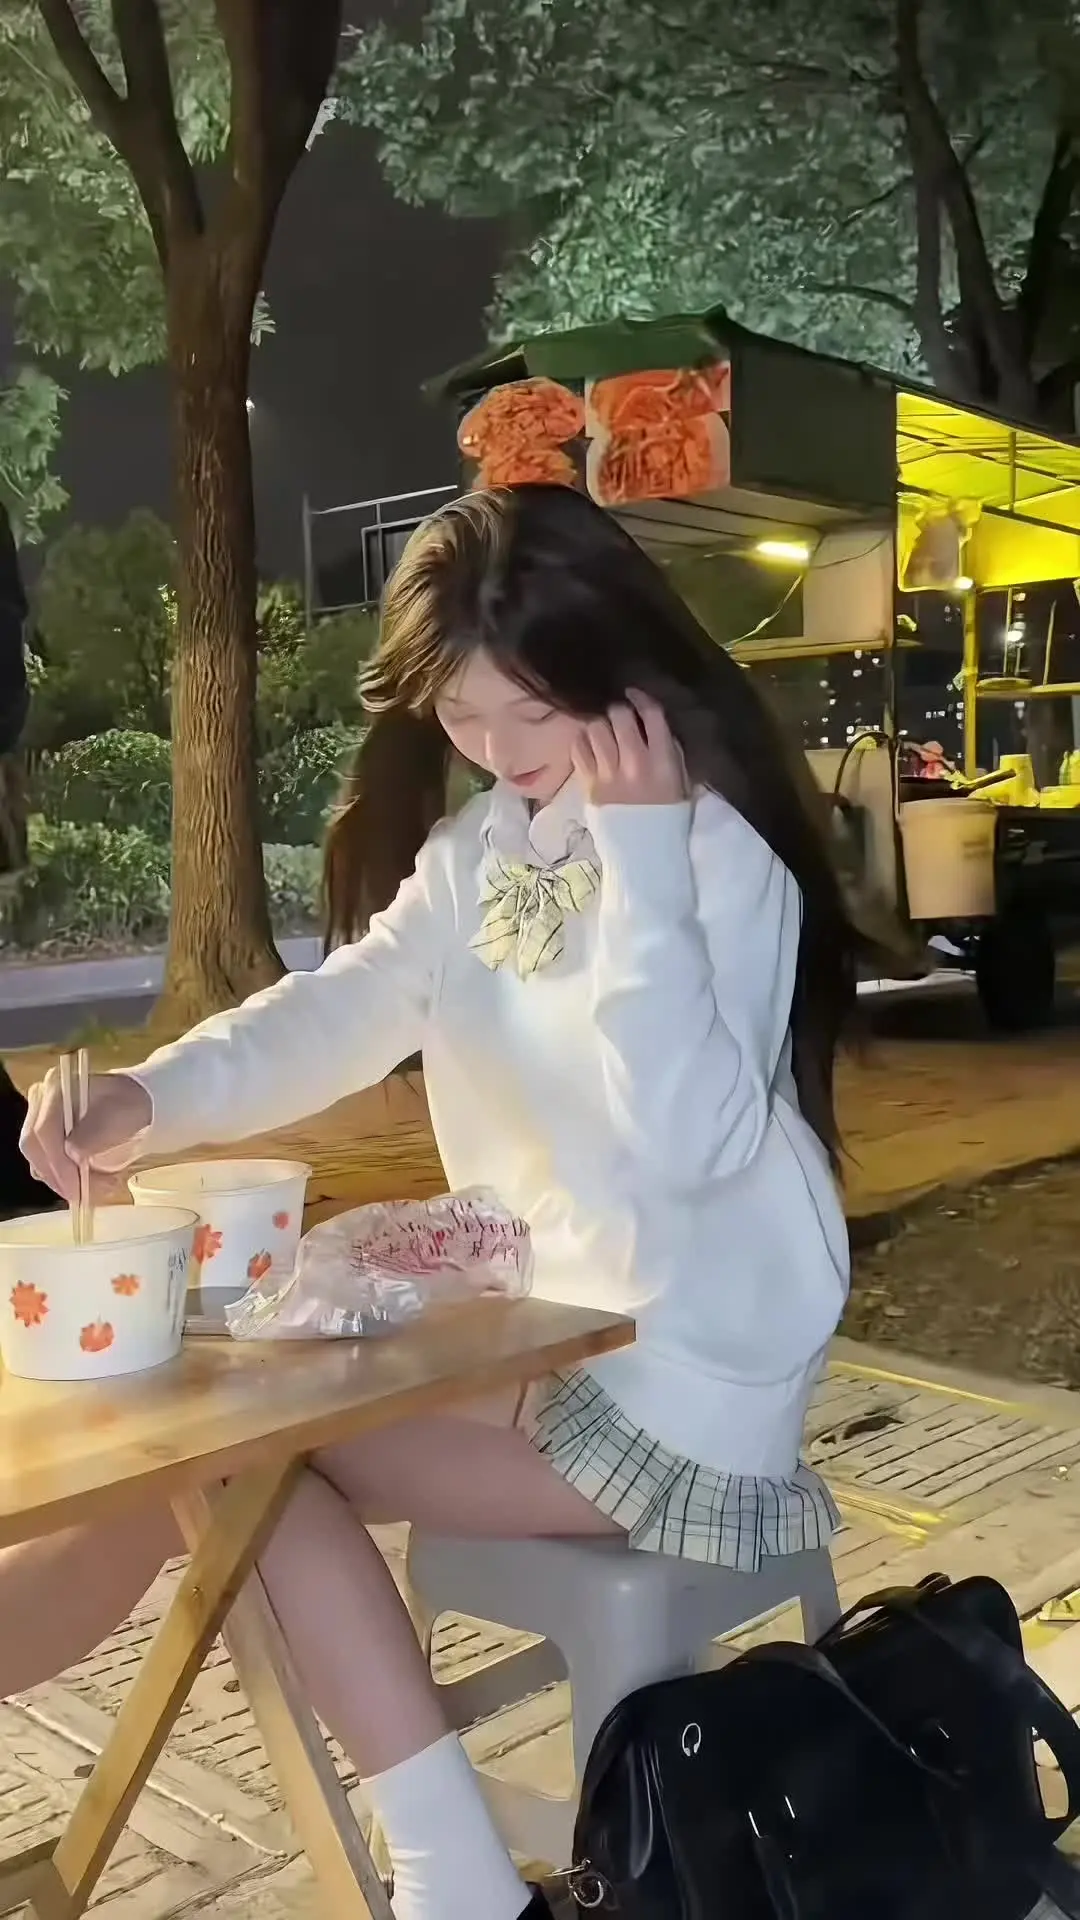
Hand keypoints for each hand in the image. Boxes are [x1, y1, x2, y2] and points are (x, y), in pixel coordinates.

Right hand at [20, 1070, 152, 1203]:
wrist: (135, 1102)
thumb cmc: (128, 1106)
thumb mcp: (117, 1117)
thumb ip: (94, 1135)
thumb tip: (72, 1155)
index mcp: (56, 1088)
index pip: (44, 1130)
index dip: (57, 1163)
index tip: (75, 1188)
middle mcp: (41, 1101)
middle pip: (34, 1146)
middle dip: (58, 1176)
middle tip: (81, 1197)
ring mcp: (40, 1117)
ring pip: (39, 1157)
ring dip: (62, 1180)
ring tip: (93, 1190)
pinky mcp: (46, 1135)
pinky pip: (46, 1160)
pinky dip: (63, 1176)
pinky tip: (85, 1184)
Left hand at [572, 690, 687, 806]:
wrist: (645, 853)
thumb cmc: (667, 817)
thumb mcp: (681, 781)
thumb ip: (670, 750)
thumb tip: (653, 722)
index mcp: (662, 761)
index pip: (651, 714)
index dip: (641, 697)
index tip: (634, 694)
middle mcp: (635, 762)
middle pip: (619, 715)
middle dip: (618, 711)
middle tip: (619, 719)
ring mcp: (609, 773)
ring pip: (595, 728)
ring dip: (599, 725)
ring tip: (603, 733)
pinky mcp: (589, 784)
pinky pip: (578, 748)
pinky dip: (582, 742)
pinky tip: (590, 746)